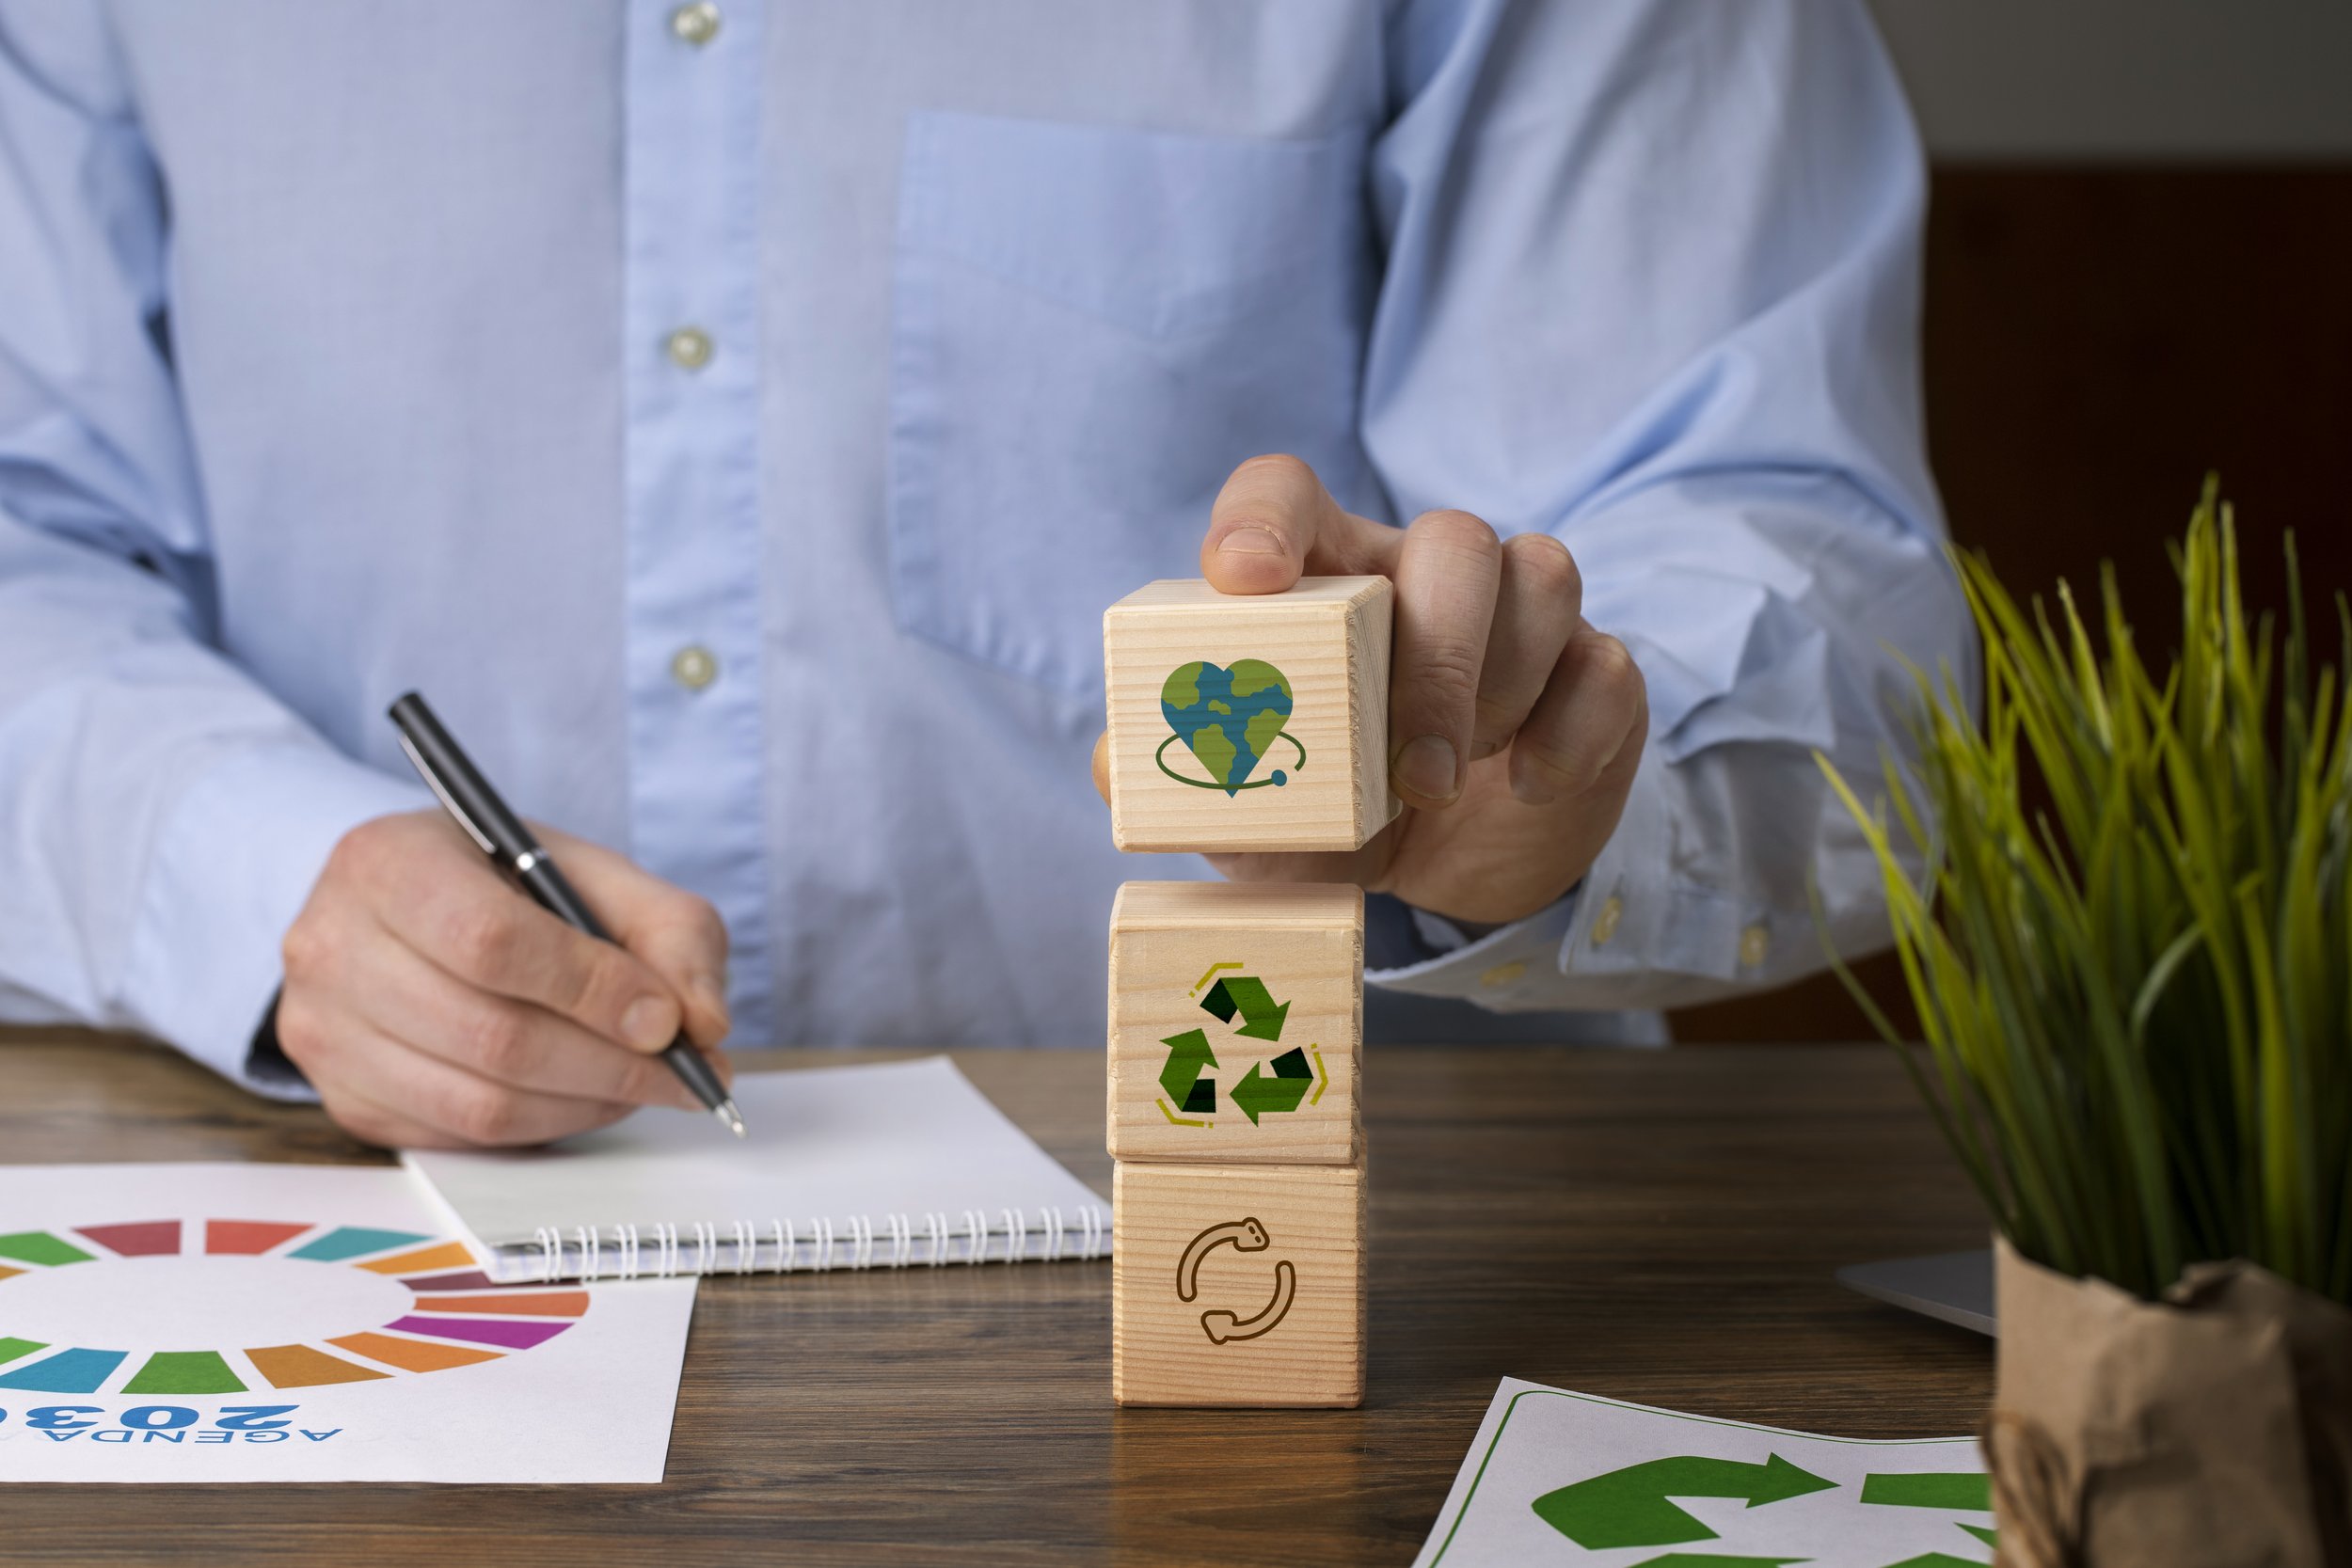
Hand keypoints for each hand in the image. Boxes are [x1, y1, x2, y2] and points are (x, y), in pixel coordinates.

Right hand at [277, 810, 732, 1148]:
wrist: (410, 910)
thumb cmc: (508, 885)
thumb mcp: (594, 874)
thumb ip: (670, 931)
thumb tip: (704, 1024)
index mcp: (386, 861)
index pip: (491, 942)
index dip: (591, 989)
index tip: (666, 1020)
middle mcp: (331, 946)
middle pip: (490, 1034)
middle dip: (608, 1063)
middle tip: (683, 1072)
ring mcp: (323, 1031)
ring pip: (479, 1102)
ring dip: (587, 1104)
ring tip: (646, 1084)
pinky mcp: (345, 1099)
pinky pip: (462, 1138)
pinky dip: (545, 1126)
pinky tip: (585, 1094)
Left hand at [1094, 455, 1646, 925]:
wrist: (1447, 867)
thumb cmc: (1333, 812)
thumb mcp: (1254, 813)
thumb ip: (1187, 783)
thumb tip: (1115, 763)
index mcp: (1322, 578)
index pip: (1286, 490)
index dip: (1264, 519)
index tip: (1246, 579)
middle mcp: (1421, 573)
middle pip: (1451, 539)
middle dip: (1437, 658)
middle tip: (1411, 772)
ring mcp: (1519, 616)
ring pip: (1542, 577)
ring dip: (1499, 687)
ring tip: (1454, 781)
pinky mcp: (1592, 673)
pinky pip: (1607, 664)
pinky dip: (1570, 731)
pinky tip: (1529, 788)